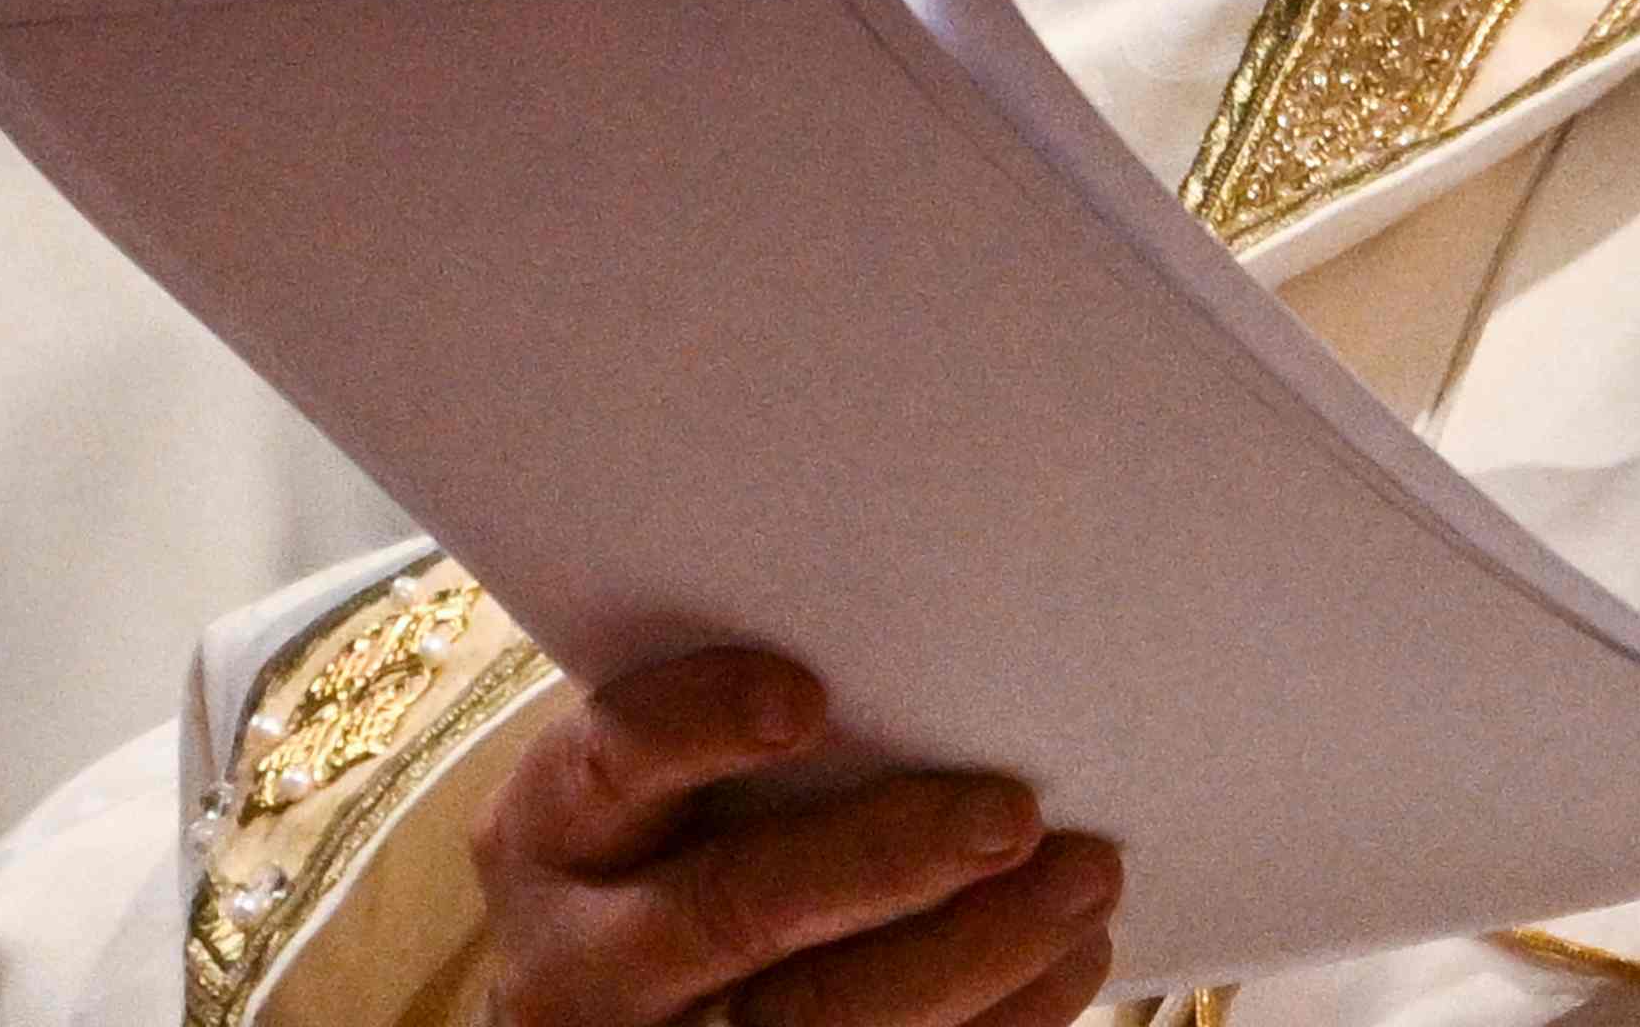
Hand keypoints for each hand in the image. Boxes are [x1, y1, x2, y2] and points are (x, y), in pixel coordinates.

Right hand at [474, 648, 1121, 1026]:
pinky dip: (994, 1016)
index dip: (699, 727)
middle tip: (1013, 812)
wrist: (599, 999)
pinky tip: (1069, 955)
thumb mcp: (650, 781)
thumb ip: (735, 723)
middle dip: (885, 860)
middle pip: (734, 910)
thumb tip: (930, 650)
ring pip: (817, 1019)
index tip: (803, 697)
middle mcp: (585, 955)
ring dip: (973, 951)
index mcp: (556, 828)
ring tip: (1083, 879)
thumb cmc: (662, 835)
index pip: (613, 765)